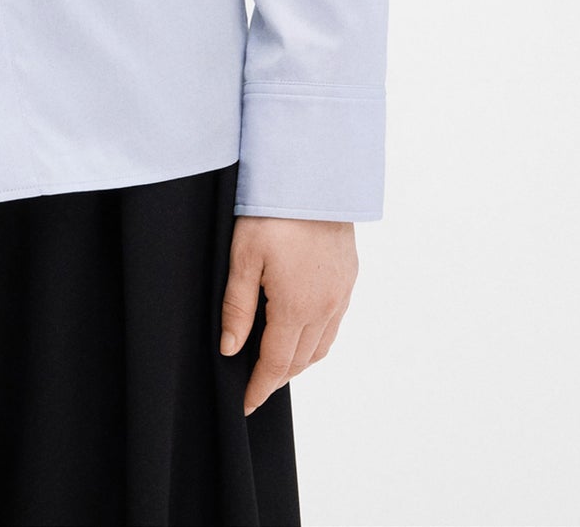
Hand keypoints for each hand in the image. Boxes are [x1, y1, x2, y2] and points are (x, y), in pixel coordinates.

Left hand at [219, 215, 357, 415]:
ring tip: (275, 363)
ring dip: (298, 360)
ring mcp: (342, 293)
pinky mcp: (349, 277)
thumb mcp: (242, 256)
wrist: (313, 176)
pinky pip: (334, 322)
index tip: (245, 404)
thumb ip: (238, 307)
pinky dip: (316, 337)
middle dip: (277, 377)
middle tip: (254, 385)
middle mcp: (326, 307)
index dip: (259, 387)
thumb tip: (231, 350)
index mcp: (297, 307)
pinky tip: (300, 329)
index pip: (277, 364)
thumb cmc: (272, 212)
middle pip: (300, 360)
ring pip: (321, 345)